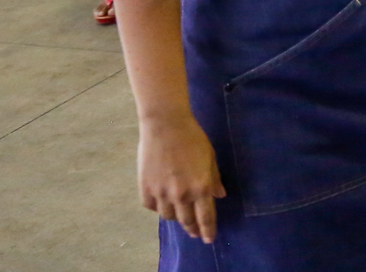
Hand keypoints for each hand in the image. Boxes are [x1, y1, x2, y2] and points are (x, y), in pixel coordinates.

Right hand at [138, 112, 224, 243]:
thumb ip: (214, 178)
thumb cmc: (192, 137)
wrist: (165, 125)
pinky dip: (158, 207)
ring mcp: (162, 193)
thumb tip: (220, 195)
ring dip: (176, 217)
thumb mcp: (210, 157)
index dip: (208, 229)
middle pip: (187, 220)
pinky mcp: (145, 189)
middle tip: (195, 233)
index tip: (208, 238)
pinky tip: (163, 202)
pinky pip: (152, 207)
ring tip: (179, 214)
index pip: (205, 217)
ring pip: (169, 216)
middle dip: (192, 229)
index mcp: (200, 187)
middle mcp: (181, 194)